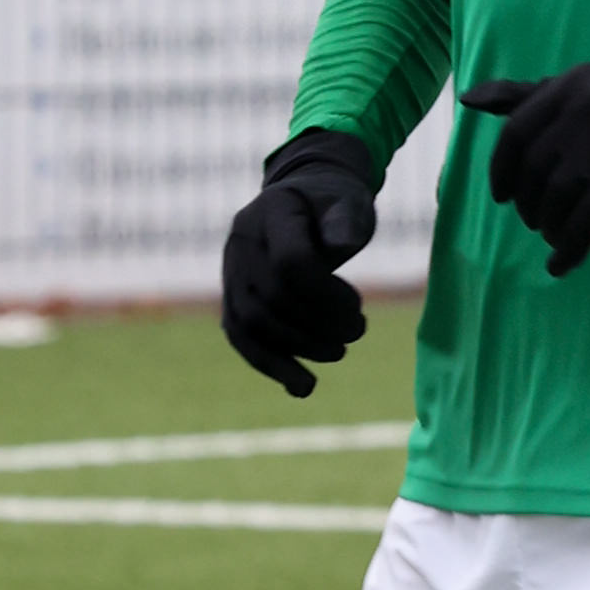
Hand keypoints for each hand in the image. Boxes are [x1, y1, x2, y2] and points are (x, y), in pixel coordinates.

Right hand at [220, 130, 379, 396]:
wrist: (305, 202)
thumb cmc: (334, 203)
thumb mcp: (349, 201)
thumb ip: (347, 220)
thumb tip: (342, 245)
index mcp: (271, 212)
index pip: (289, 263)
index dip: (325, 295)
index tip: (358, 306)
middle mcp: (241, 243)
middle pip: (269, 300)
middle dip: (317, 326)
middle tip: (357, 331)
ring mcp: (231, 272)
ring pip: (249, 325)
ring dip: (297, 350)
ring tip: (339, 353)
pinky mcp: (233, 300)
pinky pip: (242, 339)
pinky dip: (272, 366)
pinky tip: (303, 388)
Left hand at [463, 31, 589, 275]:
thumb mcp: (588, 82)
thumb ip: (528, 93)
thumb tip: (469, 98)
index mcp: (564, 87)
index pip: (514, 135)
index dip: (503, 171)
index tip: (502, 196)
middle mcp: (575, 114)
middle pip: (533, 174)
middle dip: (529, 205)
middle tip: (536, 221)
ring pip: (556, 200)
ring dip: (550, 227)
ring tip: (556, 238)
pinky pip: (585, 222)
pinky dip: (570, 248)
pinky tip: (563, 265)